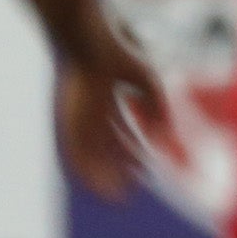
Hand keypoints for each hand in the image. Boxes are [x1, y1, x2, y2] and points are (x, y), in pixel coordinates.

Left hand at [57, 27, 166, 199]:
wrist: (88, 40)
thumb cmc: (116, 50)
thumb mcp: (146, 79)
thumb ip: (157, 104)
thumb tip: (166, 132)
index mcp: (104, 100)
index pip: (119, 133)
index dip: (132, 152)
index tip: (144, 169)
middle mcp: (90, 114)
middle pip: (104, 149)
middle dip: (118, 170)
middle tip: (130, 190)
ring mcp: (79, 118)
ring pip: (90, 157)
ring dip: (102, 178)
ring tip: (116, 197)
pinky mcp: (70, 122)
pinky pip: (76, 154)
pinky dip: (88, 172)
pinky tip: (99, 186)